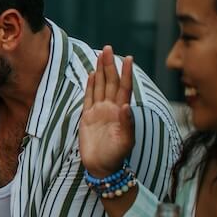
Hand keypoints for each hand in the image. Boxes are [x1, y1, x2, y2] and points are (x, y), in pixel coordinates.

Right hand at [79, 46, 135, 176]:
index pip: (124, 88)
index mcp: (121, 112)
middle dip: (110, 65)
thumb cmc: (116, 156)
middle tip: (107, 48)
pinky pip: (89, 97)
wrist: (101, 167)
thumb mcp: (125, 141)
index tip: (128, 58)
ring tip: (101, 55)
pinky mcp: (88, 117)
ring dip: (101, 71)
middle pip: (111, 82)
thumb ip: (126, 123)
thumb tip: (126, 105)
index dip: (126, 73)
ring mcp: (99, 111)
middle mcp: (111, 108)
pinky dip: (91, 85)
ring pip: (100, 86)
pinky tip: (92, 75)